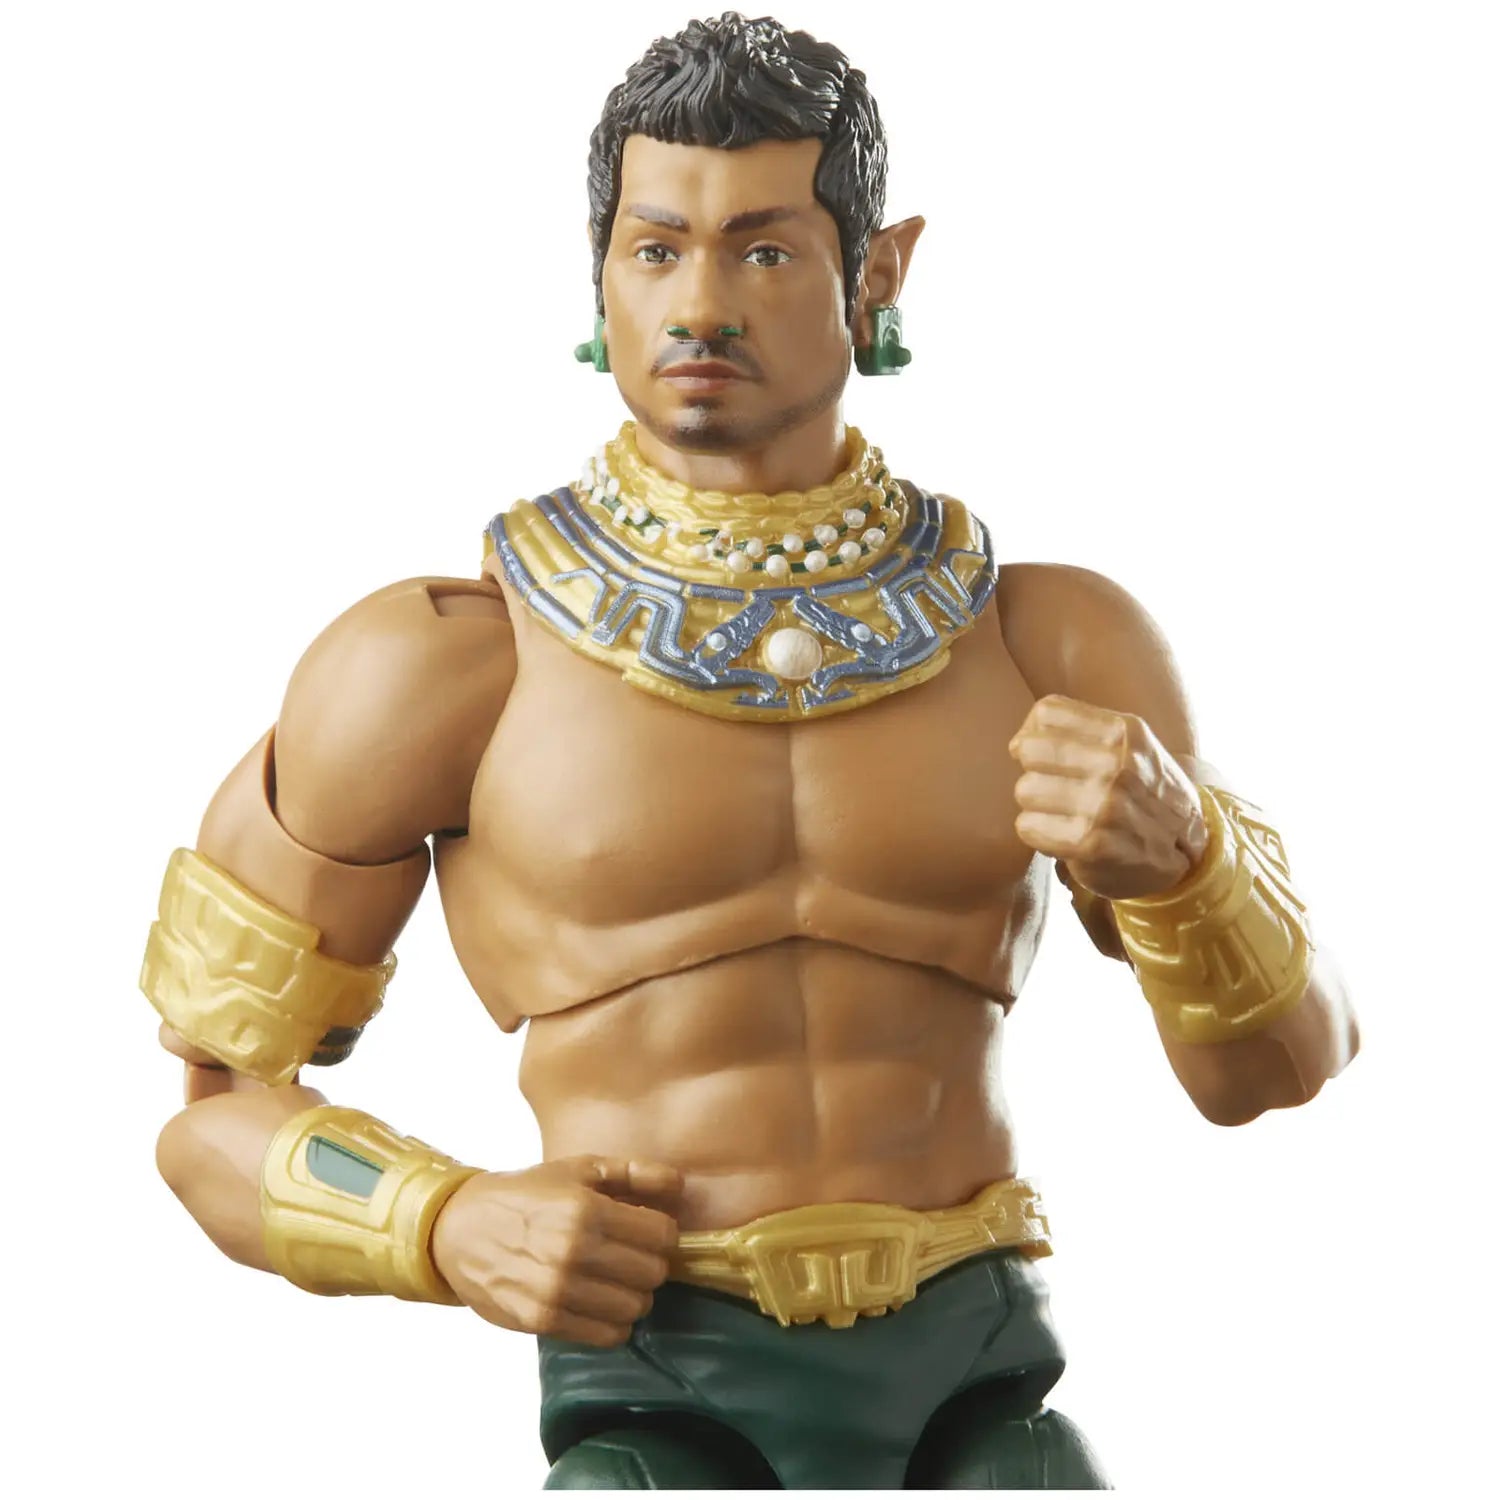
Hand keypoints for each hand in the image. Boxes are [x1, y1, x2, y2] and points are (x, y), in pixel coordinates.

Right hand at [430, 1156, 681, 1346]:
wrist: (461, 1229)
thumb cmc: (528, 1195)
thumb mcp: (579, 1169)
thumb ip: (634, 1173)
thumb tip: (681, 1185)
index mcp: (586, 1209)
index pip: (662, 1235)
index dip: (662, 1233)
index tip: (648, 1231)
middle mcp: (574, 1251)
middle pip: (653, 1274)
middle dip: (650, 1265)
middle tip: (632, 1257)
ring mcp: (557, 1290)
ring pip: (634, 1308)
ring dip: (633, 1296)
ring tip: (616, 1281)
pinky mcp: (543, 1320)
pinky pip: (606, 1336)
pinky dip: (613, 1324)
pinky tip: (599, 1304)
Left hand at [1008, 694, 1207, 899]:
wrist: (1188, 855)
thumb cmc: (1144, 794)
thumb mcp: (1130, 745)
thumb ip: (1080, 729)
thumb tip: (1019, 742)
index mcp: (1125, 732)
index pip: (1047, 712)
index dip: (1035, 732)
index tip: (1046, 752)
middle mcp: (1117, 765)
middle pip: (1031, 750)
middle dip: (1035, 768)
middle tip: (1055, 785)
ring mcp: (1105, 805)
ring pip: (1025, 789)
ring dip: (1036, 804)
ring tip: (1062, 812)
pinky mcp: (1091, 844)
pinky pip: (1027, 826)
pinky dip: (1037, 832)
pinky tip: (1061, 834)